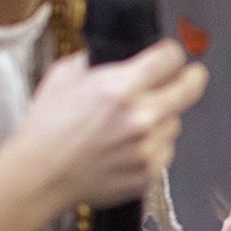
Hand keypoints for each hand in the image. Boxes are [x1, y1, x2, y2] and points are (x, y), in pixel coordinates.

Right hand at [11, 41, 207, 214]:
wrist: (39, 176)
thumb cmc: (46, 126)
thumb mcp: (63, 76)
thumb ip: (96, 61)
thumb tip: (118, 57)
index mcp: (120, 88)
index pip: (170, 59)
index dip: (172, 54)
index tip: (172, 56)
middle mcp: (141, 117)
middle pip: (189, 88)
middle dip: (191, 78)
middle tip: (192, 75)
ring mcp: (147, 148)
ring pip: (175, 122)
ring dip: (163, 118)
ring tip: (134, 123)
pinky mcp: (148, 173)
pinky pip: (166, 151)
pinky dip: (155, 146)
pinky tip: (130, 146)